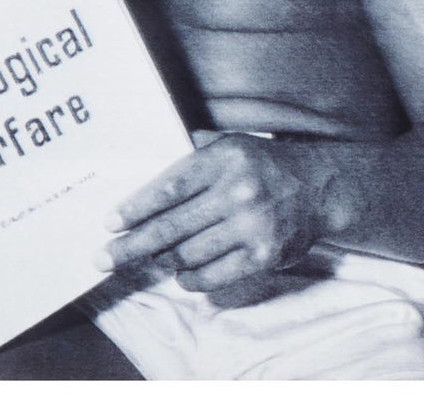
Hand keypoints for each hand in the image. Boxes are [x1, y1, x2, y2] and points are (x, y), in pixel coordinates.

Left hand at [98, 133, 325, 292]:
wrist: (320, 186)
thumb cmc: (264, 165)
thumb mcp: (232, 144)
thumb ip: (193, 154)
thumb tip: (149, 170)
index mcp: (224, 158)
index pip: (169, 188)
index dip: (136, 208)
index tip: (110, 224)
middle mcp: (237, 191)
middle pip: (170, 227)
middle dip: (131, 246)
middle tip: (103, 259)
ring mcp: (251, 225)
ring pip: (188, 254)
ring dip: (163, 261)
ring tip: (151, 260)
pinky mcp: (263, 255)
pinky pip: (213, 275)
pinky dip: (191, 279)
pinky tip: (182, 274)